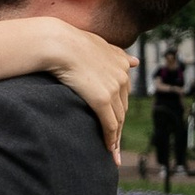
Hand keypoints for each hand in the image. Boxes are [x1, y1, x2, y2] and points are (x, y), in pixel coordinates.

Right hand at [42, 23, 133, 155]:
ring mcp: (113, 88)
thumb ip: (117, 54)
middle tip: (116, 144)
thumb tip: (136, 61)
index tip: (116, 122)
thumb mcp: (99, 44)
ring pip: (118, 120)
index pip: (123, 93)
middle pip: (123, 109)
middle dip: (119, 127)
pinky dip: (111, 140)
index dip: (118, 109)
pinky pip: (110, 125)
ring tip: (113, 153)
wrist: (58, 43)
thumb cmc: (70, 41)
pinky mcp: (102, 100)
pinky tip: (109, 150)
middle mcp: (122, 76)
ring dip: (116, 138)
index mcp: (121, 63)